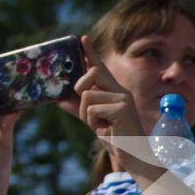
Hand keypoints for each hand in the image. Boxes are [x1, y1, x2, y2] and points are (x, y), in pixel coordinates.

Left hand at [68, 50, 145, 170]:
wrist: (134, 156)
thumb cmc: (117, 139)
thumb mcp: (94, 122)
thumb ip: (78, 110)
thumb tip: (60, 100)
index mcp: (115, 92)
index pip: (100, 68)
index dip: (90, 53)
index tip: (82, 38)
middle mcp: (120, 91)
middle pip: (93, 72)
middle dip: (80, 85)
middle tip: (81, 99)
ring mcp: (122, 99)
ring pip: (87, 96)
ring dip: (87, 114)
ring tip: (100, 126)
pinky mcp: (121, 109)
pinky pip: (92, 109)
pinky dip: (93, 122)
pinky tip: (106, 130)